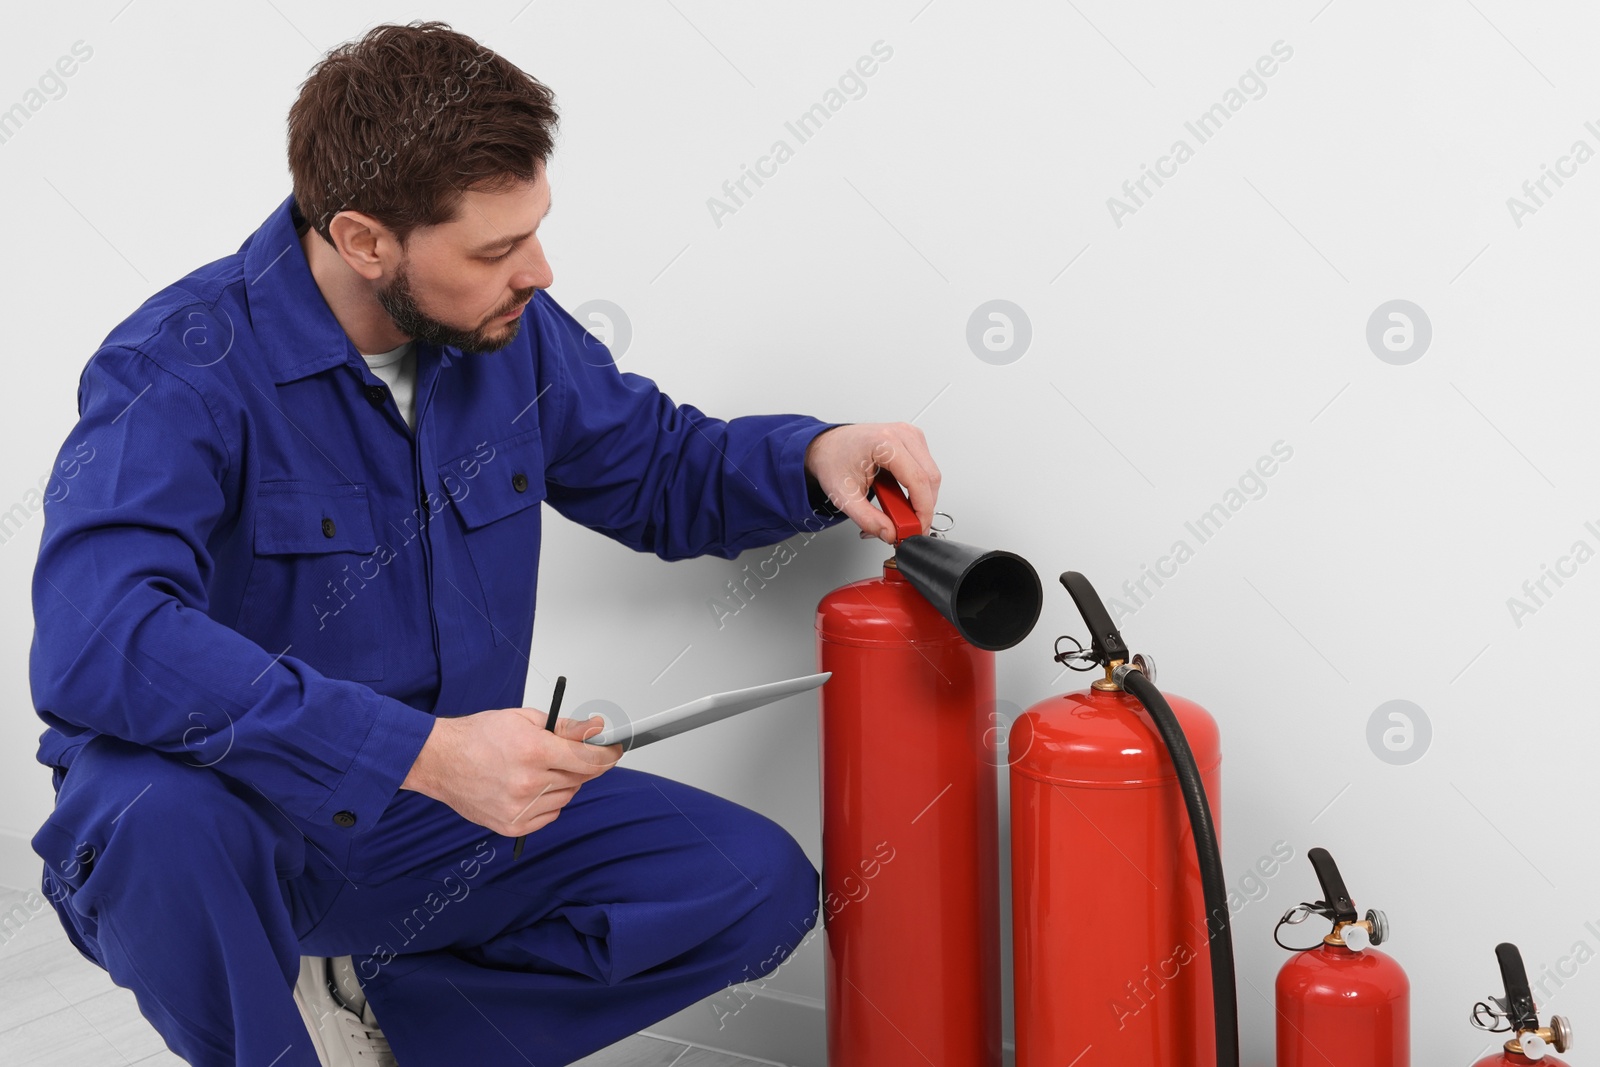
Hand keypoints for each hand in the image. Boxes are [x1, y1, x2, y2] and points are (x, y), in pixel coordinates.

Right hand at [400, 708, 621, 836]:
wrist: (439, 760)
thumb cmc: (478, 736)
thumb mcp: (525, 719)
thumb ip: (566, 727)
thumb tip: (597, 730)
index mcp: (534, 751)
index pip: (590, 758)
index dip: (608, 754)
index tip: (614, 750)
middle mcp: (528, 782)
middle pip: (580, 778)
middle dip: (579, 764)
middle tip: (564, 753)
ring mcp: (520, 808)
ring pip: (567, 797)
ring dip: (563, 783)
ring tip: (537, 768)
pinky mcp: (512, 825)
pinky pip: (550, 814)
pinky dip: (548, 801)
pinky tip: (529, 786)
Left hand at [805, 422, 940, 542]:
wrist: (828, 446)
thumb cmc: (833, 461)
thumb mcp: (844, 496)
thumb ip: (867, 519)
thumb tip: (890, 532)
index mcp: (884, 442)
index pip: (918, 480)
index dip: (923, 509)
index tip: (917, 528)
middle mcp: (901, 434)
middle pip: (930, 478)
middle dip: (924, 508)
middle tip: (908, 526)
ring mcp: (909, 434)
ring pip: (932, 475)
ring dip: (922, 499)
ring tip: (898, 510)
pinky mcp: (913, 440)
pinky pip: (927, 469)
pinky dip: (919, 488)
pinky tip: (901, 495)